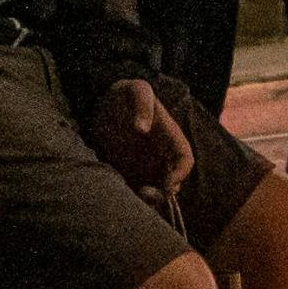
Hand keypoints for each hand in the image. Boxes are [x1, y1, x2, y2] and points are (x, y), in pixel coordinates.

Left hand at [89, 79, 192, 197]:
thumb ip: (142, 104)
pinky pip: (135, 190)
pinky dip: (132, 197)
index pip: (185, 159)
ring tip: (135, 195)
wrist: (102, 102)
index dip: (180, 173)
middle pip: (172, 182)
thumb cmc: (125, 94)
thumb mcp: (136, 90)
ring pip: (155, 190)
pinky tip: (121, 193)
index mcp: (170, 137)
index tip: (168, 181)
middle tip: (146, 192)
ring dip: (149, 199)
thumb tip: (141, 128)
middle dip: (164, 192)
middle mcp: (161, 155)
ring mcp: (145, 165)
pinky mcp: (128, 173)